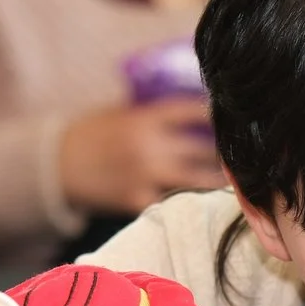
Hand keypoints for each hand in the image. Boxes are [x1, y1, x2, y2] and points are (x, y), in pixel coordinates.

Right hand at [60, 99, 224, 215]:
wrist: (56, 166)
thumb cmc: (92, 134)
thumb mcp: (120, 112)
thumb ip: (153, 113)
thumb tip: (196, 104)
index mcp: (144, 119)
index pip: (192, 110)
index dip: (217, 112)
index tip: (238, 112)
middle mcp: (148, 147)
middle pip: (202, 149)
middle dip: (224, 151)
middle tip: (248, 150)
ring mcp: (144, 176)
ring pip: (196, 180)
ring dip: (218, 179)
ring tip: (239, 178)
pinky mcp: (137, 201)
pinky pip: (174, 201)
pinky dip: (190, 199)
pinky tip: (208, 200)